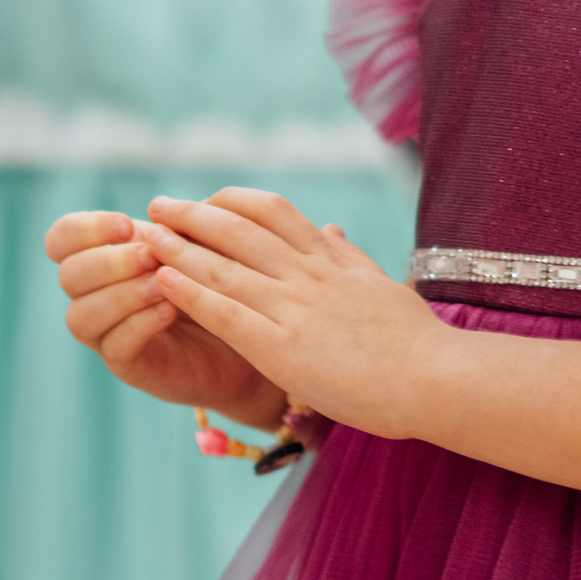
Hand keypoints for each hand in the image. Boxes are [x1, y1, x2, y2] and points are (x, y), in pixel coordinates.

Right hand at [46, 206, 285, 423]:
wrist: (247, 333)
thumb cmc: (217, 281)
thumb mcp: (197, 244)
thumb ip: (174, 227)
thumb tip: (159, 210)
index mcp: (100, 258)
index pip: (61, 239)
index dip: (85, 229)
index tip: (128, 225)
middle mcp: (93, 297)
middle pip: (68, 276)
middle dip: (110, 261)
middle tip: (153, 256)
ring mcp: (106, 334)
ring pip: (82, 315)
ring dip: (123, 293)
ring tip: (165, 283)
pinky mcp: (128, 365)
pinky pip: (114, 345)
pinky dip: (140, 322)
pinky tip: (170, 307)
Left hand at [135, 190, 443, 439]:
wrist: (436, 379)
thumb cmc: (416, 342)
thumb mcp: (382, 285)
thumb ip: (350, 258)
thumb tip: (332, 229)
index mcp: (331, 261)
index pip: (274, 212)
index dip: (233, 202)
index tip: (207, 199)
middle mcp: (308, 275)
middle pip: (238, 230)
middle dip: (192, 215)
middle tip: (157, 205)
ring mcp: (294, 309)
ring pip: (223, 267)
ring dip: (178, 248)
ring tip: (144, 235)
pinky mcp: (283, 348)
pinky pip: (226, 313)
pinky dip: (189, 292)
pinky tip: (161, 280)